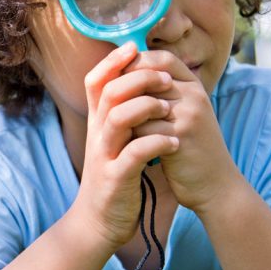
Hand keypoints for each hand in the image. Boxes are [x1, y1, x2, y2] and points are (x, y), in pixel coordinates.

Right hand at [71, 42, 179, 249]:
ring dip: (147, 107)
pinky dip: (156, 143)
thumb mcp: (113, 143)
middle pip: (109, 92)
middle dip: (139, 79)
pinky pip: (134, 154)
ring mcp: (104, 155)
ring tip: (170, 109)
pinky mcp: (115, 178)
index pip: (96, 81)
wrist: (98, 223)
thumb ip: (122, 117)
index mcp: (98, 124)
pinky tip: (174, 142)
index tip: (134, 46)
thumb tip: (140, 87)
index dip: (112, 61)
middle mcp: (97, 134)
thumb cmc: (114, 180)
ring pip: (118, 118)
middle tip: (166, 81)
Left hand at [124, 51, 242, 213]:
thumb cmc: (190, 149)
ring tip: (112, 126)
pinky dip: (130, 134)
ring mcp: (190, 114)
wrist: (215, 186)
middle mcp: (194, 94)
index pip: (162, 58)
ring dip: (124, 113)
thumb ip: (162, 95)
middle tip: (106, 103)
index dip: (137, 62)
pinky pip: (144, 126)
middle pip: (149, 76)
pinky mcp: (182, 136)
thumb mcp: (182, 116)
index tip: (117, 78)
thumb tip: (125, 75)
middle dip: (123, 88)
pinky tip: (124, 144)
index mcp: (194, 86)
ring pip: (142, 101)